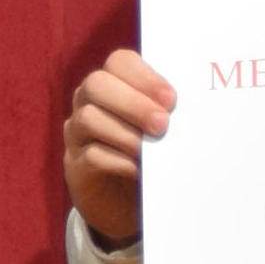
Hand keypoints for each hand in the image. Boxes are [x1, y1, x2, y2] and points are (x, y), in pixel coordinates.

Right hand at [61, 48, 176, 247]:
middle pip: (97, 84)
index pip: (119, 62)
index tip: (171, 99)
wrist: (130, 201)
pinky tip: (138, 169)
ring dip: (125, 133)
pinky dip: (118, 161)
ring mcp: (78, 134)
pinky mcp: (76, 166)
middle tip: (162, 124)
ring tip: (151, 151)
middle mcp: (88, 102)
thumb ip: (168, 113)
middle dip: (132, 103)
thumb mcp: (162, 129)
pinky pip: (91, 156)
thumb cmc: (151, 154)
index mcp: (113, 83)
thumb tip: (188, 110)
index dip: (144, 77)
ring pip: (89, 118)